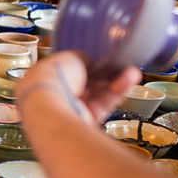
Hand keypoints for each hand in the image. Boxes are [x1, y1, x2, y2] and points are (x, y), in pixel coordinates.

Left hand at [17, 51, 140, 123]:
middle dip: (105, 74)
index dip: (85, 64)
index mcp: (44, 77)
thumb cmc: (53, 77)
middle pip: (86, 83)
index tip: (101, 59)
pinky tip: (130, 79)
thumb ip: (82, 58)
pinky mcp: (86, 120)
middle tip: (122, 64)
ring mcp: (71, 109)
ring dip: (115, 81)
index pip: (67, 70)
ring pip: (97, 93)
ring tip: (133, 71)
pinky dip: (117, 91)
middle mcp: (57, 94)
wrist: (51, 107)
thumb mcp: (69, 57)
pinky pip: (104, 103)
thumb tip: (89, 60)